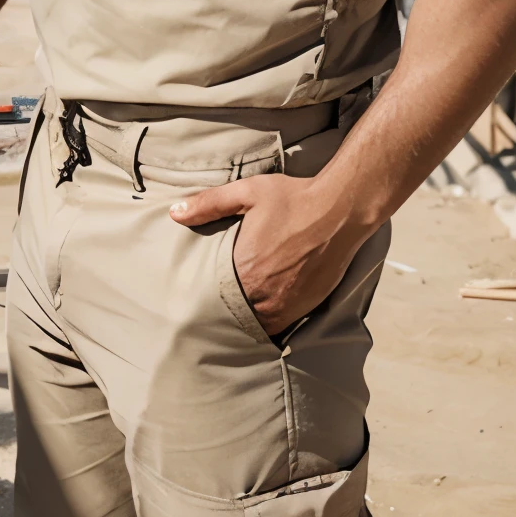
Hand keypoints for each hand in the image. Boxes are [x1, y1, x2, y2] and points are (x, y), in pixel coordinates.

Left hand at [169, 174, 371, 335]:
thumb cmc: (292, 199)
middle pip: (235, 313)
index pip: (215, 295)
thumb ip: (208, 204)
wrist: (341, 210)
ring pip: (260, 323)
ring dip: (248, 318)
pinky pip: (283, 324)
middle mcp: (266, 292)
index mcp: (245, 267)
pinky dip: (271, 320)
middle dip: (223, 310)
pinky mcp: (308, 305)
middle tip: (211, 306)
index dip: (204, 297)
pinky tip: (262, 308)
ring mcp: (289, 303)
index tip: (195, 295)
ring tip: (235, 309)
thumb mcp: (246, 192)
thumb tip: (175, 212)